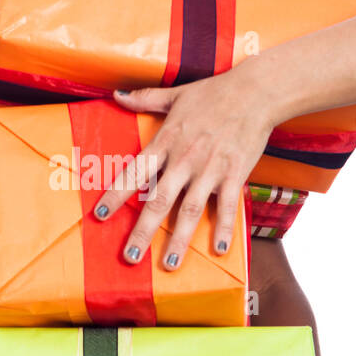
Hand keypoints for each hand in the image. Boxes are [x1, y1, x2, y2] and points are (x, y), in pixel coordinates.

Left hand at [93, 60, 274, 268]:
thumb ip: (144, 99)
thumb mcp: (175, 94)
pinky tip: (218, 250)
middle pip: (159, 200)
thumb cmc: (213, 92)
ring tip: (170, 264)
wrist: (256, 91)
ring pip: (191, 209)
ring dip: (180, 238)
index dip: (116, 194)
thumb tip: (115, 94)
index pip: (135, 172)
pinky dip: (224, 228)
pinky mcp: (235, 174)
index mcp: (166, 141)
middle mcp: (184, 159)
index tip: (99, 214)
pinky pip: (228, 206)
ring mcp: (210, 169)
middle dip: (143, 230)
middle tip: (129, 256)